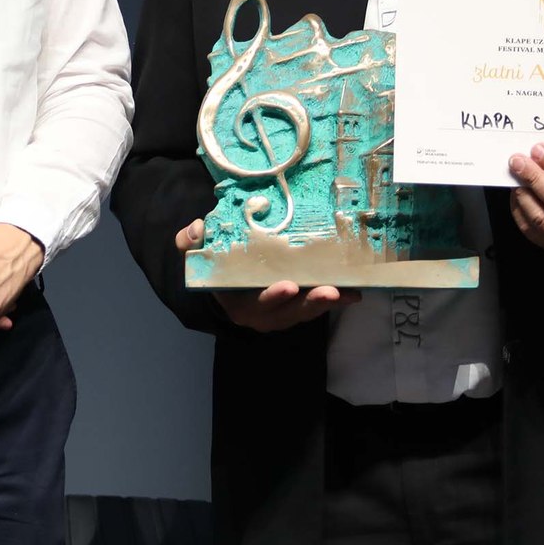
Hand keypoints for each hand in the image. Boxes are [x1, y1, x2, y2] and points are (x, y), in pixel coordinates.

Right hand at [174, 218, 357, 331]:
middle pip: (289, 313)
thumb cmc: (214, 266)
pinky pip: (317, 306)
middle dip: (310, 304)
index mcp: (238, 304)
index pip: (256, 304)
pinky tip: (353, 291)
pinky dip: (336, 300)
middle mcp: (263, 315)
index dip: (272, 298)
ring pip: (307, 312)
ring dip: (328, 303)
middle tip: (328, 291)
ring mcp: (283, 314)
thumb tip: (197, 229)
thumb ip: (190, 242)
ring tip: (347, 293)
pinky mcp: (298, 307)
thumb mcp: (196, 254)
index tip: (287, 286)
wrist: (224, 282)